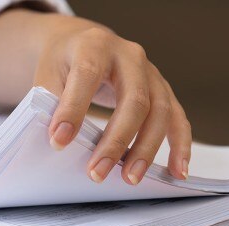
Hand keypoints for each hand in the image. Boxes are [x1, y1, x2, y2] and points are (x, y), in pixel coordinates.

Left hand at [0, 9, 190, 183]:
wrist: (82, 43)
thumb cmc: (64, 63)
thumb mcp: (48, 73)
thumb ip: (50, 101)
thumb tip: (59, 140)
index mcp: (94, 46)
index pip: (87, 76)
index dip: (73, 109)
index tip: (58, 142)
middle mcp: (129, 55)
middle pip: (133, 99)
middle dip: (116, 140)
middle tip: (97, 173)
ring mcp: (150, 72)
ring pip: (159, 111)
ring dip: (146, 149)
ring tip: (131, 178)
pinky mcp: (162, 90)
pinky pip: (177, 118)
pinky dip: (180, 145)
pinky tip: (176, 171)